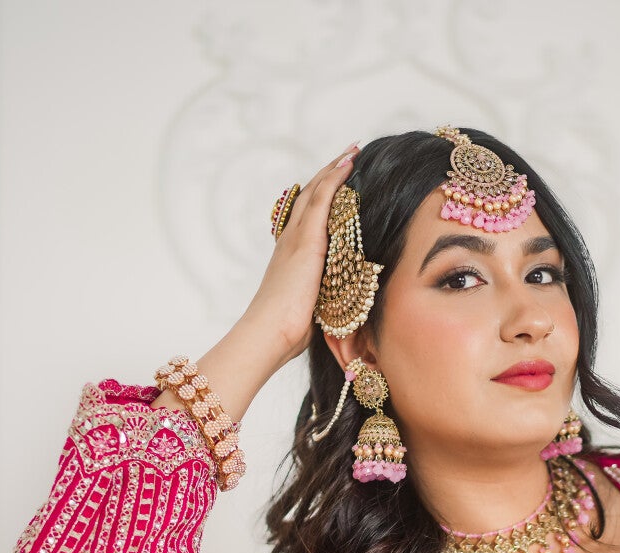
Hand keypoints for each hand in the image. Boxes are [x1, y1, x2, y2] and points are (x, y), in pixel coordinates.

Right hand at [243, 140, 362, 369]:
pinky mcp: (306, 241)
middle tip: (347, 155)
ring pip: (315, 192)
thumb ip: (325, 299)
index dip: (322, 197)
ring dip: (333, 170)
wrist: (268, 334)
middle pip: (309, 197)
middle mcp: (290, 241)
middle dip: (328, 175)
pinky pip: (321, 200)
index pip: (307, 218)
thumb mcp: (312, 309)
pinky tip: (348, 163)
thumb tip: (346, 309)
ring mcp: (296, 238)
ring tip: (351, 151)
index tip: (337, 181)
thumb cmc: (286, 333)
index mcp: (291, 257)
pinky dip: (334, 179)